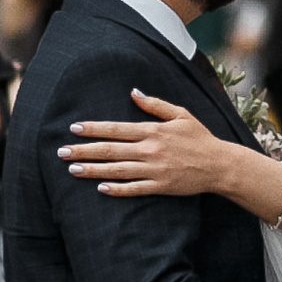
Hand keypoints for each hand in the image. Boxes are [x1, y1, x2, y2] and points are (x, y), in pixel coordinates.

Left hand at [61, 89, 228, 199]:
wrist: (219, 165)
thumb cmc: (200, 138)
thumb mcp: (181, 114)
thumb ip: (155, 105)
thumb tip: (134, 92)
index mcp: (153, 130)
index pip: (116, 129)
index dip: (94, 129)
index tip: (74, 129)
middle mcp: (150, 149)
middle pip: (111, 150)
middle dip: (84, 150)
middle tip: (62, 152)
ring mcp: (154, 169)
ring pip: (117, 170)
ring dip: (93, 170)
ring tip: (72, 169)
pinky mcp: (160, 186)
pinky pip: (134, 188)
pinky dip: (117, 189)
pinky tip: (100, 188)